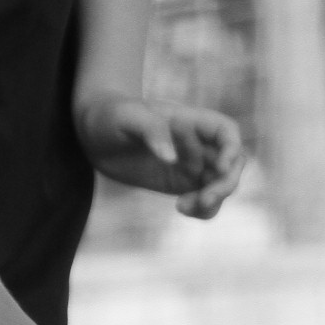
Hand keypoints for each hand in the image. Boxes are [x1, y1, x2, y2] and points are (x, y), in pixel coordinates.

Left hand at [76, 95, 246, 217]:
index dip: (232, 149)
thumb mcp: (127, 118)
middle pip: (231, 163)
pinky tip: (181, 208)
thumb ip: (151, 132)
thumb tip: (172, 159)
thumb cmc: (111, 115)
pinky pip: (204, 200)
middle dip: (225, 184)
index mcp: (190, 120)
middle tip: (204, 199)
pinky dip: (202, 209)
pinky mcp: (180, 184)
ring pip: (220, 185)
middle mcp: (197, 143)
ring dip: (213, 200)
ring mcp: (191, 165)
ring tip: (185, 206)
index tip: (220, 167)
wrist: (93, 133)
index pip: (227, 132)